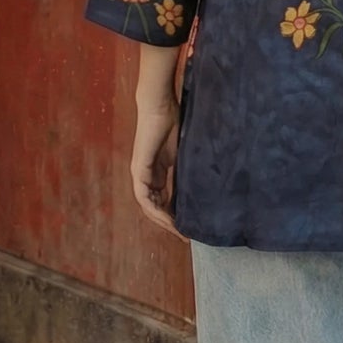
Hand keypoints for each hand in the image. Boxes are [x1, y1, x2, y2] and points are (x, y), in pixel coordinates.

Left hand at [131, 96, 181, 236]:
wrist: (160, 106)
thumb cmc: (174, 122)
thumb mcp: (184, 153)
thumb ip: (187, 169)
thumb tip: (204, 184)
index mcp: (156, 171)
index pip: (163, 199)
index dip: (174, 214)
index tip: (188, 226)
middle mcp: (146, 175)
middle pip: (155, 206)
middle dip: (169, 222)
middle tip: (185, 235)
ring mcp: (140, 173)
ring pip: (148, 206)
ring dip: (163, 220)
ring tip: (179, 231)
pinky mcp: (139, 170)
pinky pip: (144, 197)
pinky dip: (155, 210)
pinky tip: (168, 218)